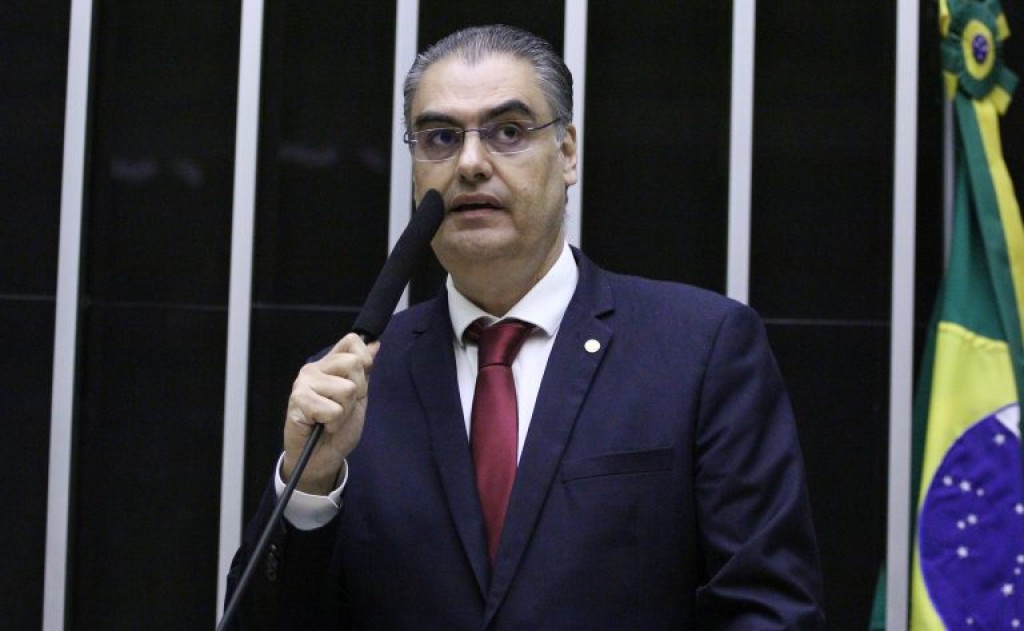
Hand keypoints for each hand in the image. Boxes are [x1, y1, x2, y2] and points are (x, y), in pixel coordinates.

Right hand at [281, 333, 378, 494]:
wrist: (321, 457)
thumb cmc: (338, 428)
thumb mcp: (359, 397)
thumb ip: (364, 371)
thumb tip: (375, 343)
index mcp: (328, 364)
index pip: (352, 341)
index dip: (364, 361)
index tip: (359, 385)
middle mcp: (314, 369)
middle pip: (354, 364)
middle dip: (358, 392)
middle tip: (343, 407)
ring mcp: (303, 383)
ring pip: (347, 389)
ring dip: (345, 411)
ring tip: (332, 418)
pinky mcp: (298, 401)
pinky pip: (333, 409)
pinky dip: (334, 422)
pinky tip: (323, 425)